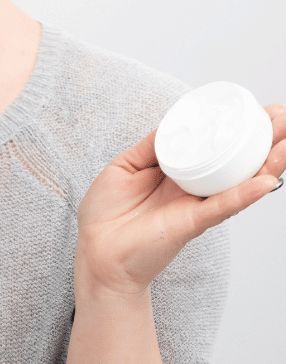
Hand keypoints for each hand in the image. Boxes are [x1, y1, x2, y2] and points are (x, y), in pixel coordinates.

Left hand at [74, 103, 285, 298]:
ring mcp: (196, 206)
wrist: (96, 252)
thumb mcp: (125, 167)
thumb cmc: (107, 214)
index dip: (236, 132)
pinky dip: (245, 194)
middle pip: (238, 163)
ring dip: (268, 163)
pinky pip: (223, 206)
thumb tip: (174, 126)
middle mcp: (193, 189)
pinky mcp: (191, 223)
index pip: (215, 149)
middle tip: (285, 118)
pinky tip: (266, 181)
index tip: (260, 110)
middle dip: (264, 141)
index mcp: (179, 174)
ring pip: (240, 182)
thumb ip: (150, 147)